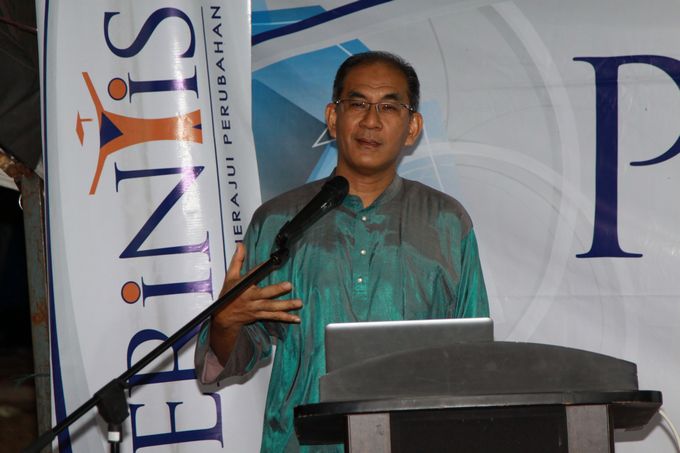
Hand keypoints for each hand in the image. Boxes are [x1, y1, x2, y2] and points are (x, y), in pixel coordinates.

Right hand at [209, 243, 301, 363]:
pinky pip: (274, 317)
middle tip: (289, 285)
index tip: (271, 263)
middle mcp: (251, 298)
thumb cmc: (228, 295)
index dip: (260, 269)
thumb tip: (240, 245)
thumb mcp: (230, 277)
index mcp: (244, 287)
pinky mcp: (260, 315)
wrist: (224, 317)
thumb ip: (237, 261)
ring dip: (286, 305)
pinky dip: (286, 317)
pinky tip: (297, 318)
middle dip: (276, 290)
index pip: (252, 275)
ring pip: (272, 307)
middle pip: (265, 294)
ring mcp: (256, 308)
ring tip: (299, 302)